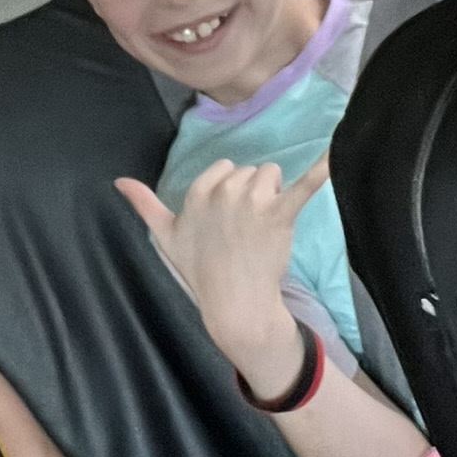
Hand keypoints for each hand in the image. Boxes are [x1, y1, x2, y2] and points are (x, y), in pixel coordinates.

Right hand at [116, 160, 329, 388]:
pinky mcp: (280, 214)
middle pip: (249, 172)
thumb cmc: (200, 270)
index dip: (228, 192)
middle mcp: (223, 191)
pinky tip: (338, 153)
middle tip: (245, 230)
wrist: (234, 302)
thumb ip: (144, 204)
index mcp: (197, 192)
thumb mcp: (166, 235)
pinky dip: (322, 168)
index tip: (226, 220)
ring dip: (273, 194)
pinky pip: (304, 184)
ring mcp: (252, 202)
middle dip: (251, 194)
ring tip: (265, 228)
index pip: (222, 170)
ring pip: (271, 174)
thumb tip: (119, 181)